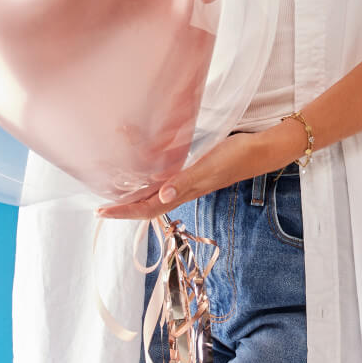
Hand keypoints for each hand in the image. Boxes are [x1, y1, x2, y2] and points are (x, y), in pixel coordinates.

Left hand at [97, 124, 296, 220]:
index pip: (147, 208)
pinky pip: (165, 183)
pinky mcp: (194, 172)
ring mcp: (189, 182)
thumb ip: (186, 182)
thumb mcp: (209, 168)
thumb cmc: (235, 157)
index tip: (101, 212)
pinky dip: (150, 183)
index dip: (123, 212)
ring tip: (116, 194)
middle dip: (123, 208)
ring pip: (155, 196)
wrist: (259, 150)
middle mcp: (183, 190)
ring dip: (135, 198)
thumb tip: (160, 198)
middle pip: (147, 206)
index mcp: (184, 192)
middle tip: (101, 207)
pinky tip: (146, 175)